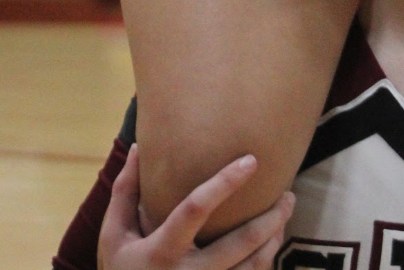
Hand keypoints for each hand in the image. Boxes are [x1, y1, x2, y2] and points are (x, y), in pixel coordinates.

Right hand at [98, 142, 294, 269]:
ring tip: (284, 215)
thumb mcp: (114, 235)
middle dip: (270, 218)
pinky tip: (271, 246)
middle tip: (289, 194)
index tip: (251, 160)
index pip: (195, 210)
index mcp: (161, 250)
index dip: (224, 184)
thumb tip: (136, 146)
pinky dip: (265, 264)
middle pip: (239, 245)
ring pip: (252, 268)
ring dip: (274, 241)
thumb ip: (126, 192)